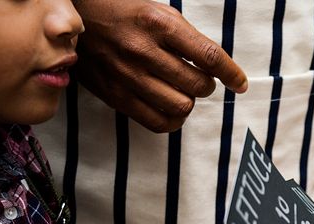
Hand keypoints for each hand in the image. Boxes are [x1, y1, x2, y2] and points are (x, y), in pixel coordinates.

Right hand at [73, 0, 246, 132]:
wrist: (73, 14)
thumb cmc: (121, 10)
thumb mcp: (156, 10)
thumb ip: (185, 38)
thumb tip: (216, 66)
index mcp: (158, 23)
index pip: (209, 56)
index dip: (232, 73)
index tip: (240, 83)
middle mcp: (143, 50)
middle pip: (198, 85)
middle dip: (207, 85)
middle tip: (199, 79)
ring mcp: (128, 75)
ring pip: (181, 106)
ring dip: (190, 102)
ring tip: (182, 92)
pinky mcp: (116, 95)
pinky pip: (157, 123)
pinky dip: (172, 120)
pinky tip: (171, 109)